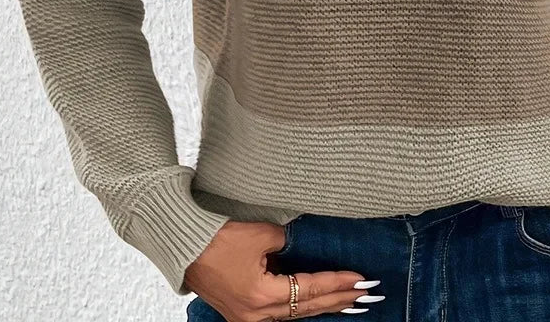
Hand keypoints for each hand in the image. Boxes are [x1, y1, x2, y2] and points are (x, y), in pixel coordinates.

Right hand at [184, 219, 378, 320]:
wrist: (183, 247)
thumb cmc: (217, 239)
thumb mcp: (261, 235)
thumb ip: (287, 242)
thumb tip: (299, 245)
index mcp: (263, 296)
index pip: (311, 289)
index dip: (339, 284)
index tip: (362, 279)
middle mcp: (257, 315)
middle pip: (308, 307)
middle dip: (339, 300)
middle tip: (366, 294)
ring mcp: (248, 318)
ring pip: (295, 314)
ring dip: (323, 306)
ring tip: (349, 302)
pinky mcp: (242, 313)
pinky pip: (280, 314)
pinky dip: (302, 307)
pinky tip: (316, 304)